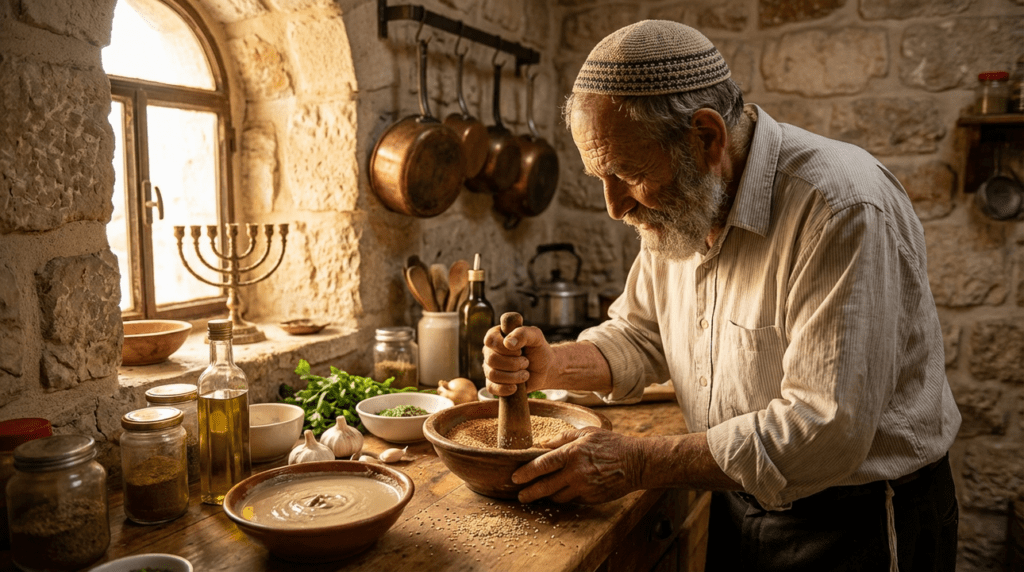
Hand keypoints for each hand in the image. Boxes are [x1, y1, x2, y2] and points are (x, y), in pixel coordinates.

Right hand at [482, 322, 555, 396]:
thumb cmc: (538, 350)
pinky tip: (516, 387)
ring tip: (525, 374)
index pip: (490, 340)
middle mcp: (489, 351)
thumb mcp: (536, 337)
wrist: (545, 369)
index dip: (505, 349)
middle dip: (513, 364)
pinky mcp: (493, 383)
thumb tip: (507, 343)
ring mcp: (489, 368)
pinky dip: (505, 389)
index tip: (520, 351)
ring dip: (513, 376)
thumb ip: (523, 334)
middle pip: (491, 359)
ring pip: (492, 374)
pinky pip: (491, 388)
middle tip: (526, 362)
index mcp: (496, 335)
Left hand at [511, 427, 644, 503]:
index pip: (542, 465)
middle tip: (520, 496)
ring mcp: (584, 488)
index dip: (526, 472)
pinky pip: (572, 500)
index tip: (515, 478)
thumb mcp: (587, 433)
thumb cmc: (611, 444)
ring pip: (557, 497)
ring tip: (540, 493)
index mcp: (572, 453)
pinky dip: (566, 497)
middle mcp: (576, 472)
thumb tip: (542, 444)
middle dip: (530, 493)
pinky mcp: (592, 498)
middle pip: (545, 486)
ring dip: (548, 495)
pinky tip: (563, 492)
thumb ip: (563, 438)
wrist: (636, 463)